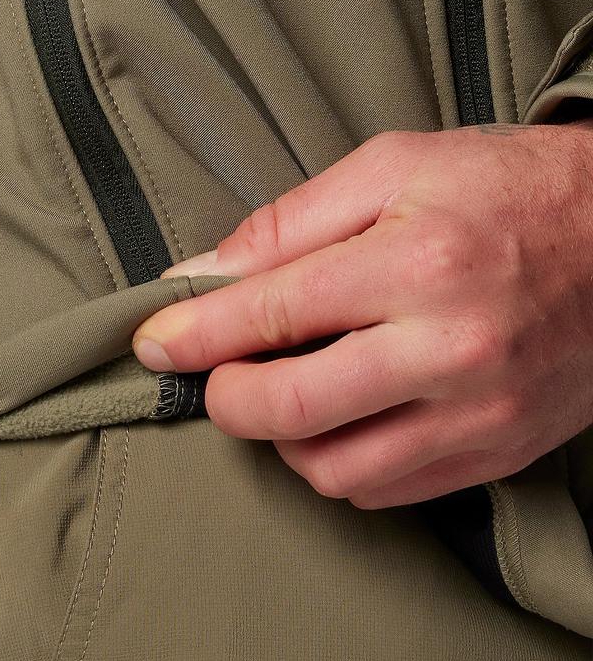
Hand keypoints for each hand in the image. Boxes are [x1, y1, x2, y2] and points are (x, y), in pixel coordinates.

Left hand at [130, 122, 592, 508]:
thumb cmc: (508, 190)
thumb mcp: (394, 168)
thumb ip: (287, 224)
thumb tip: (197, 275)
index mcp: (417, 264)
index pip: (269, 315)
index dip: (192, 335)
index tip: (151, 341)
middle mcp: (450, 350)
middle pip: (290, 410)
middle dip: (226, 398)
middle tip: (217, 373)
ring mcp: (481, 413)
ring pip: (334, 472)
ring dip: (284, 439)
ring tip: (286, 390)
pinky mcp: (500, 452)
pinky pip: (387, 491)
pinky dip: (341, 464)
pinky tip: (340, 417)